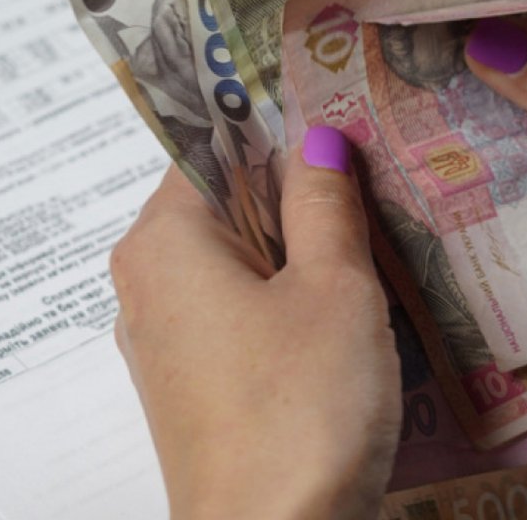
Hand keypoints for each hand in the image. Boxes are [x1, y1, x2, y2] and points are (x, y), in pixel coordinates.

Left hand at [110, 127, 401, 519]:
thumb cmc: (301, 409)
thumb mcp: (334, 288)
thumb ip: (325, 202)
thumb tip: (317, 137)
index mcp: (163, 240)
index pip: (216, 144)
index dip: (283, 126)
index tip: (347, 117)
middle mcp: (147, 282)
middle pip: (228, 203)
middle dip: (300, 193)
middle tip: (380, 181)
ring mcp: (166, 342)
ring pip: (241, 262)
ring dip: (304, 252)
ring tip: (377, 244)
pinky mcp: (195, 389)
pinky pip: (241, 314)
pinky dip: (290, 303)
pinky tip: (347, 315)